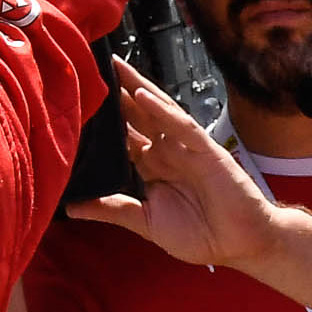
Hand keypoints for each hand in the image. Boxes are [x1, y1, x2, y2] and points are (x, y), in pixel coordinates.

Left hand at [72, 57, 286, 270]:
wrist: (242, 245)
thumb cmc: (200, 235)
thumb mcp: (145, 222)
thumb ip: (112, 209)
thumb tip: (70, 207)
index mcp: (150, 167)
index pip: (120, 136)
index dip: (100, 119)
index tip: (73, 101)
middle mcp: (166, 152)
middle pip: (135, 115)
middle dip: (115, 92)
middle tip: (89, 66)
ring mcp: (186, 149)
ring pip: (158, 111)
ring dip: (136, 88)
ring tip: (113, 66)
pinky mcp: (206, 152)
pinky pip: (181, 126)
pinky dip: (162, 110)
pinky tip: (142, 95)